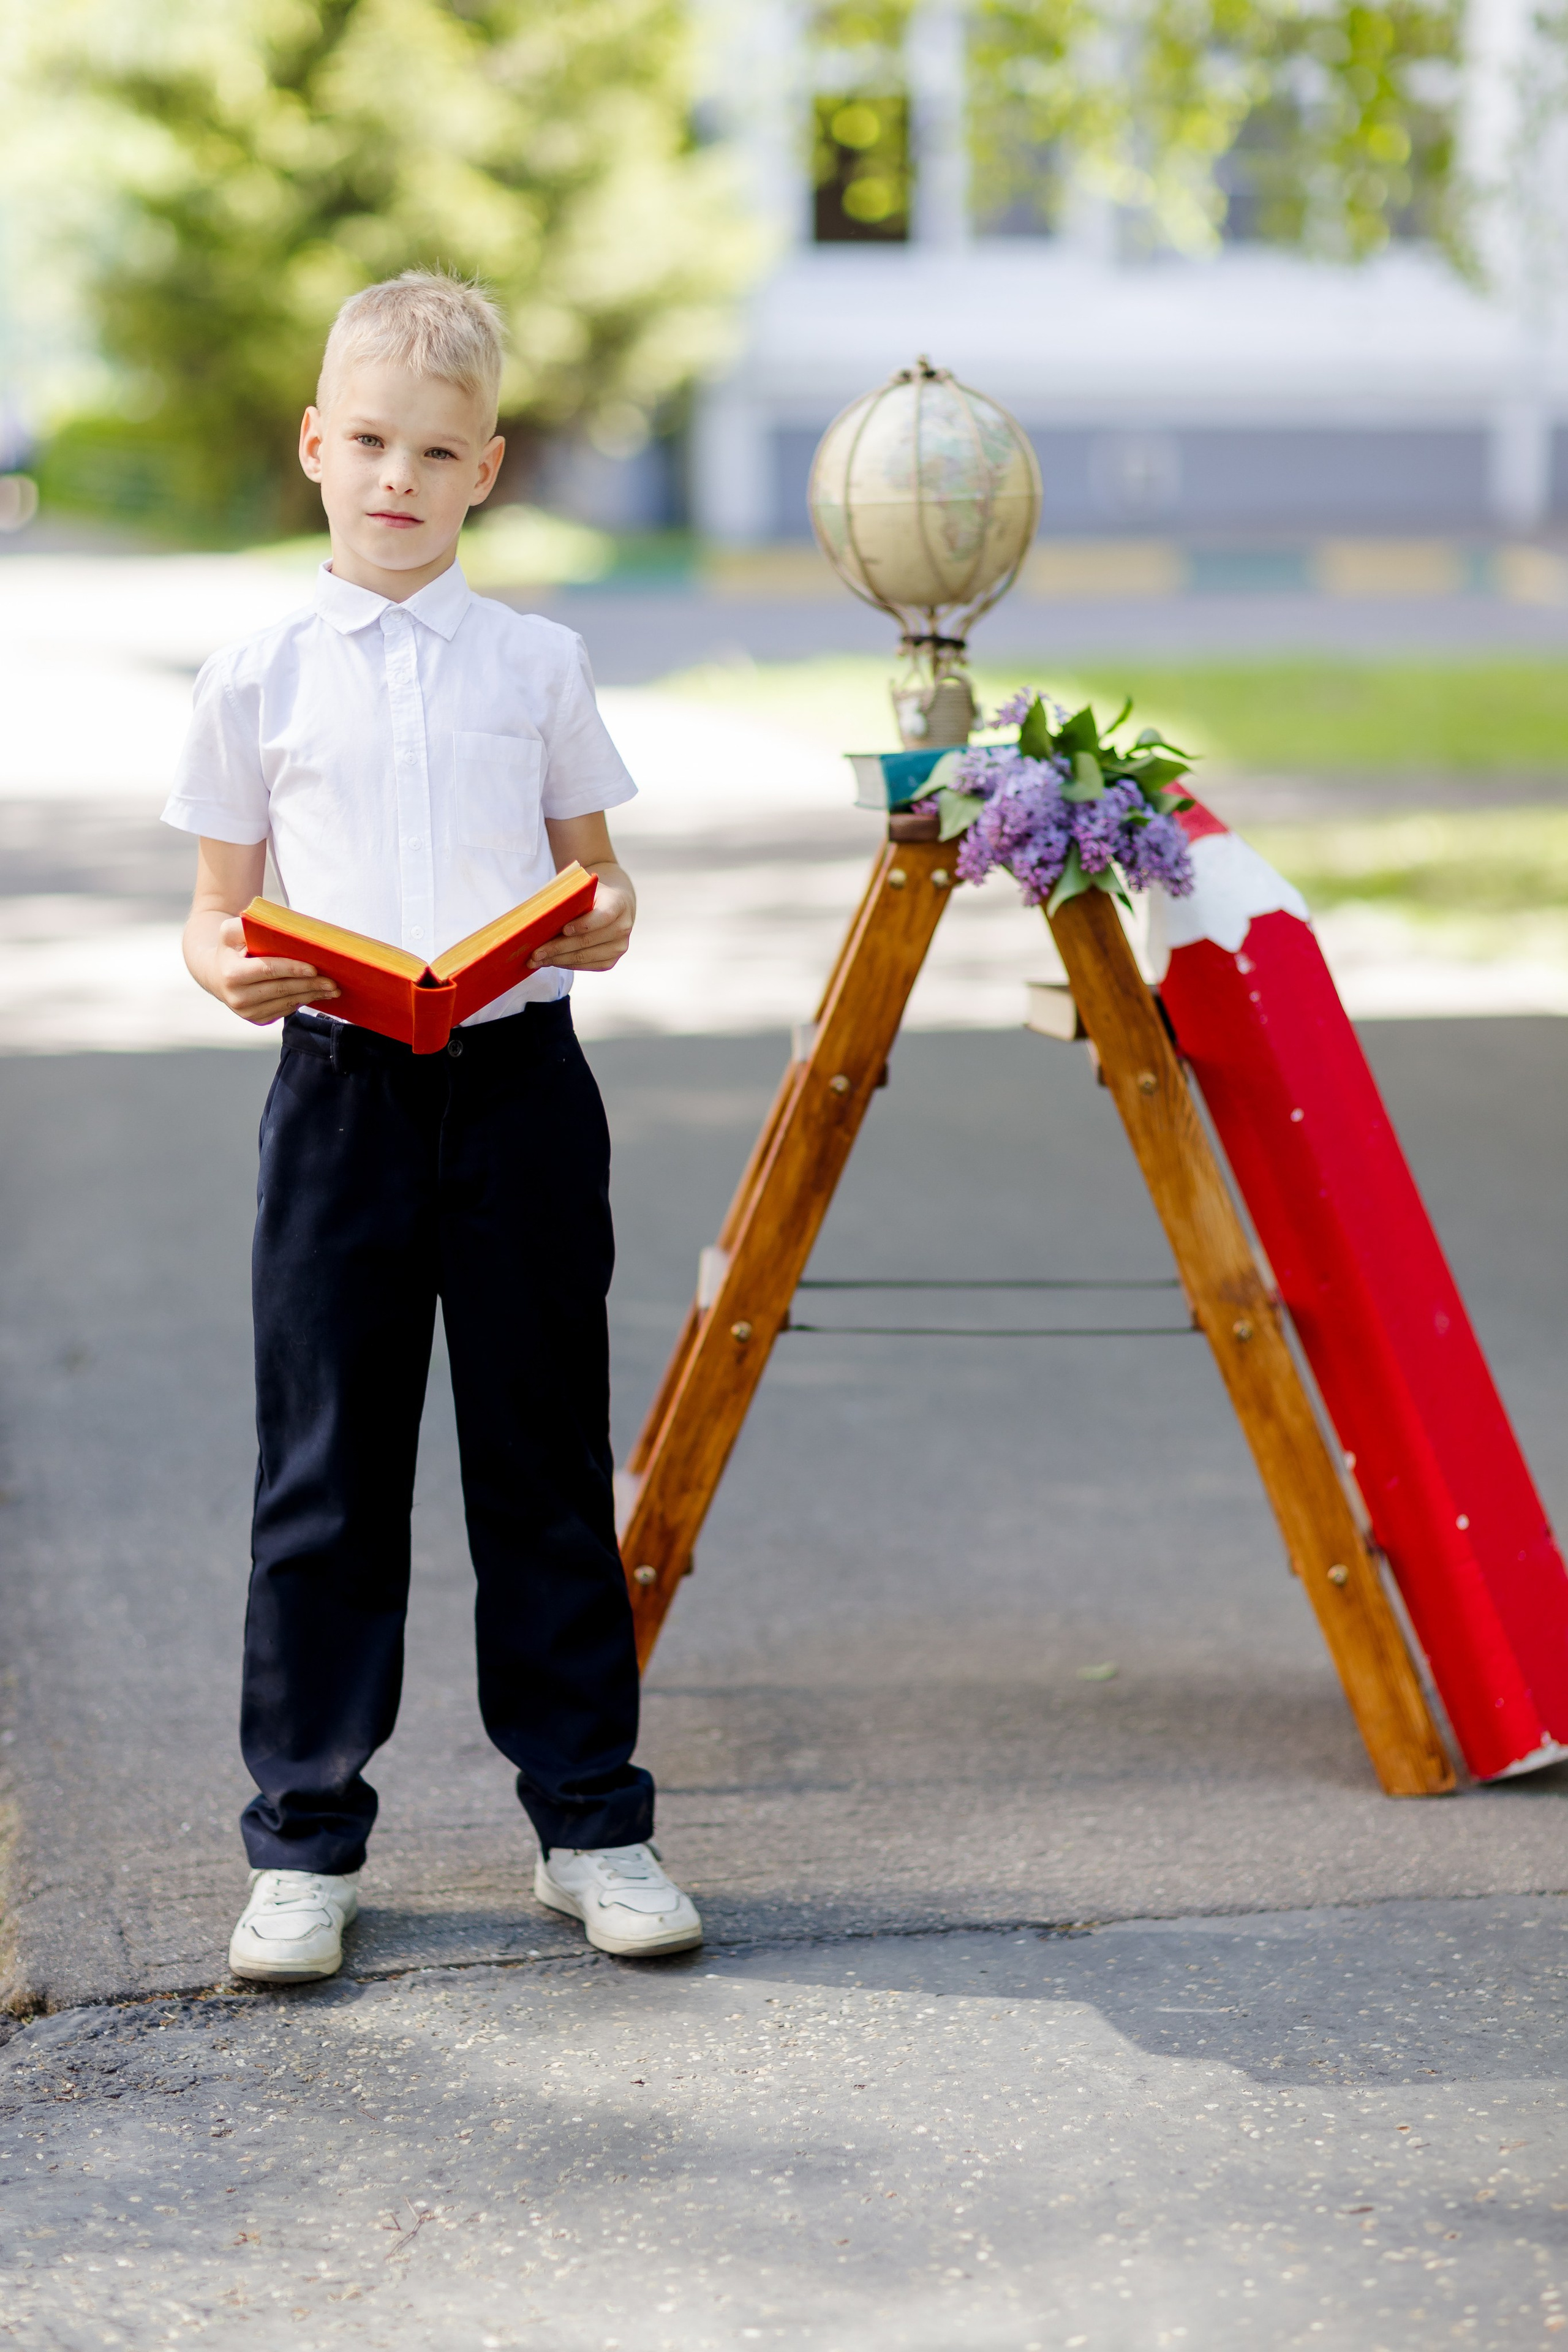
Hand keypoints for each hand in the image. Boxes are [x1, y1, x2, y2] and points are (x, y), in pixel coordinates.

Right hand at [206, 914, 339, 1024]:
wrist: (217, 975)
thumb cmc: (230, 949)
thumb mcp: (230, 932)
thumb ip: (246, 925)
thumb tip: (273, 925)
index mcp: (232, 974)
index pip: (268, 970)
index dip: (292, 969)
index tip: (314, 968)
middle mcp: (238, 998)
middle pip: (282, 989)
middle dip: (309, 985)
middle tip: (332, 982)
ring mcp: (247, 1013)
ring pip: (286, 1003)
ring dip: (311, 995)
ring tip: (331, 989)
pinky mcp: (257, 1020)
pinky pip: (284, 1011)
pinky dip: (302, 1002)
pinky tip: (315, 994)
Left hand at [531, 876, 633, 972]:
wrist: (613, 908)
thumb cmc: (591, 896)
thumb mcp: (583, 890)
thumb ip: (569, 898)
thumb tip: (539, 915)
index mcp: (618, 903)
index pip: (603, 916)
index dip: (583, 925)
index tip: (563, 929)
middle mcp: (623, 927)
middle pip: (588, 941)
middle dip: (558, 948)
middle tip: (535, 953)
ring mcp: (619, 947)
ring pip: (584, 957)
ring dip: (557, 960)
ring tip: (536, 960)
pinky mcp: (611, 961)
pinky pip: (585, 966)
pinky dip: (565, 964)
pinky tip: (549, 961)